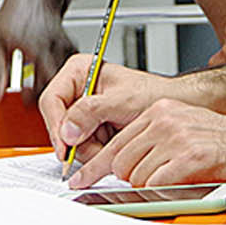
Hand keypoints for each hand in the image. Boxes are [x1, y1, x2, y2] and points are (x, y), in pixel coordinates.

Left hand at [0, 0, 76, 100]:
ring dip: (54, 83)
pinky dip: (63, 72)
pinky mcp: (70, 44)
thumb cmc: (13, 15)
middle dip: (46, 93)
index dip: (33, 98)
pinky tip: (50, 71)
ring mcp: (64, 45)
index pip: (40, 84)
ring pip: (65, 75)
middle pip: (56, 83)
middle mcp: (52, 47)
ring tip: (40, 84)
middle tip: (33, 96)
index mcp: (34, 48)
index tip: (24, 101)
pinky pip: (70, 65)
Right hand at [39, 54, 190, 162]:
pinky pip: (82, 148)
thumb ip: (92, 111)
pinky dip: (97, 152)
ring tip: (112, 141)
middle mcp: (76, 92)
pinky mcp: (90, 130)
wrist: (173, 107)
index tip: (66, 146)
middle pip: (59, 124)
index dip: (56, 125)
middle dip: (78, 140)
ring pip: (70, 141)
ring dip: (90, 148)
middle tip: (96, 148)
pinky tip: (112, 144)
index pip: (52, 100)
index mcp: (78, 72)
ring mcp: (82, 113)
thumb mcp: (122, 100)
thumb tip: (67, 130)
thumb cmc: (152, 94)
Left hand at [68, 98, 225, 195]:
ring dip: (151, 191)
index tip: (80, 180)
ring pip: (137, 177)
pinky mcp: (192, 157)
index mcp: (160, 111)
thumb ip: (155, 144)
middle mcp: (165, 119)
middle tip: (142, 191)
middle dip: (126, 184)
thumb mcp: (186, 130)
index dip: (94, 166)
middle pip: (120, 162)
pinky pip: (158, 185)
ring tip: (176, 185)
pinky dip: (165, 195)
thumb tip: (122, 169)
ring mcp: (178, 136)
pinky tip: (181, 190)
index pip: (115, 142)